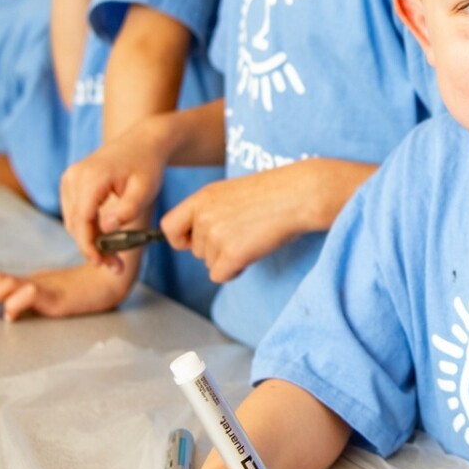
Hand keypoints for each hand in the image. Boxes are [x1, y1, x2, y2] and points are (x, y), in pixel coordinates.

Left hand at [0, 261, 131, 322]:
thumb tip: (8, 312)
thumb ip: (32, 300)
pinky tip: (9, 316)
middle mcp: (36, 280)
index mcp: (32, 280)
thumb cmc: (86, 292)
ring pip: (9, 285)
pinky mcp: (59, 296)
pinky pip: (33, 294)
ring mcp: (48, 286)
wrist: (114, 281)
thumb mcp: (51, 296)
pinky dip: (17, 304)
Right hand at [59, 123, 167, 267]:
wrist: (143, 142)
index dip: (90, 246)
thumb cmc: (147, 166)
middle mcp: (74, 176)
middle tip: (115, 266)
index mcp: (90, 178)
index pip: (82, 220)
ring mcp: (70, 178)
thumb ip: (127, 209)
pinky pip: (75, 212)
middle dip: (92, 248)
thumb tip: (105, 228)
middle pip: (75, 223)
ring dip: (89, 241)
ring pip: (73, 220)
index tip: (104, 264)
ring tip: (113, 258)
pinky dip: (87, 228)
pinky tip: (105, 240)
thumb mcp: (145, 190)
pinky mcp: (72, 182)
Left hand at [161, 161, 330, 284]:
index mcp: (202, 197)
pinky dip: (235, 271)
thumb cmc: (275, 193)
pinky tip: (253, 252)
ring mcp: (216, 234)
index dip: (181, 239)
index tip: (194, 241)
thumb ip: (211, 212)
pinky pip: (220, 275)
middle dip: (215, 250)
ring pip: (210, 263)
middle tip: (243, 234)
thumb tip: (200, 240)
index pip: (168, 227)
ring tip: (254, 236)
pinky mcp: (231, 253)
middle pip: (195, 251)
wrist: (300, 194)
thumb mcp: (232, 193)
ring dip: (229, 258)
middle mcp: (203, 215)